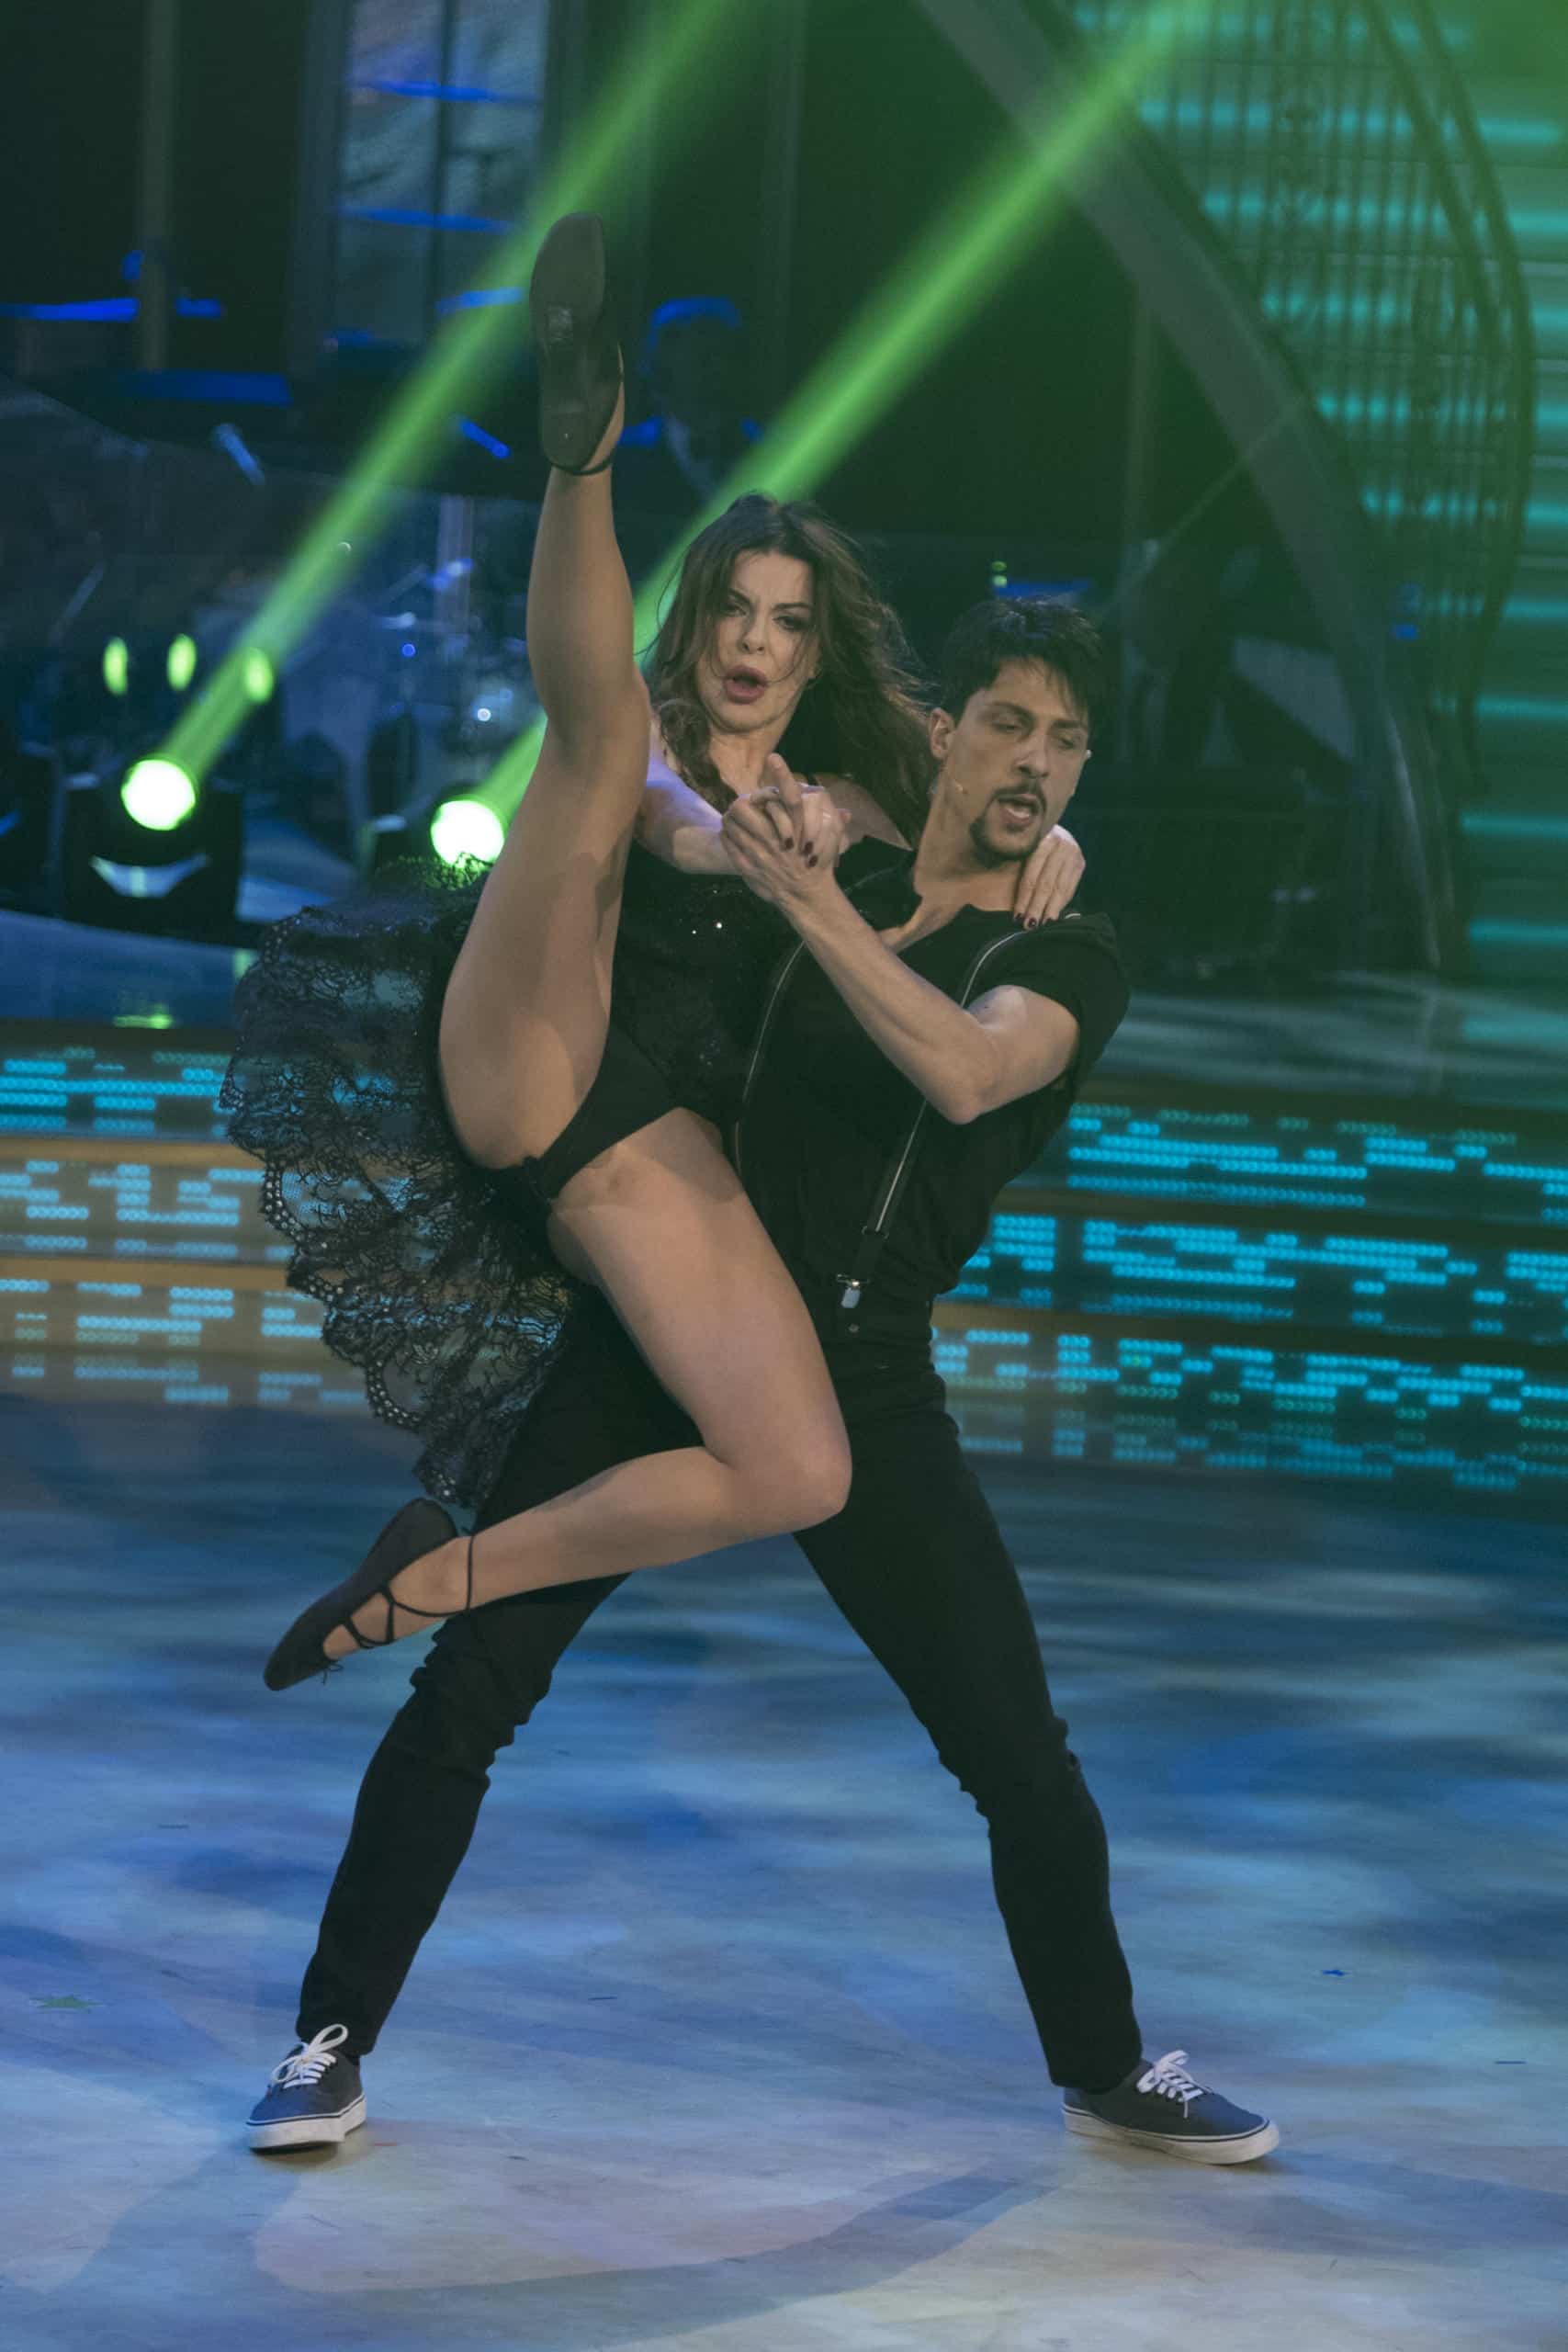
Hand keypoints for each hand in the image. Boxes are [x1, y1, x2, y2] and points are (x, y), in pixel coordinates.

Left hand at [723, 756, 849, 907]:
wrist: (807, 897)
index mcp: (798, 829)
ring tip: (732, 819)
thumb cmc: (818, 868)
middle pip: (746, 808)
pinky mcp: (749, 868)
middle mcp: (776, 840)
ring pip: (732, 826)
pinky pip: (729, 845)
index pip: (792, 798)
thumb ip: (834, 824)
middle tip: (742, 804)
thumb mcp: (831, 845)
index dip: (783, 775)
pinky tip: (731, 835)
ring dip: (730, 819)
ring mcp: (760, 854)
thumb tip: (846, 812)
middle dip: (741, 802)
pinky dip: (727, 837)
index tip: (774, 757)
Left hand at [1013, 822, 1084, 928]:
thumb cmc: (1024, 841)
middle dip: (1037, 907)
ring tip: (1043, 925)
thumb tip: (1002, 896)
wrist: (1048, 825)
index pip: (1031, 876)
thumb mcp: (1017, 847)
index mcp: (1040, 839)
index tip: (1016, 917)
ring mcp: (1073, 853)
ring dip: (1051, 909)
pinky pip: (1071, 887)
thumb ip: (1013, 864)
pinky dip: (1062, 902)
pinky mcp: (1080, 862)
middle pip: (1046, 884)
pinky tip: (1054, 915)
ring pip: (1060, 888)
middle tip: (1029, 926)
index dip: (1023, 898)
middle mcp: (1060, 844)